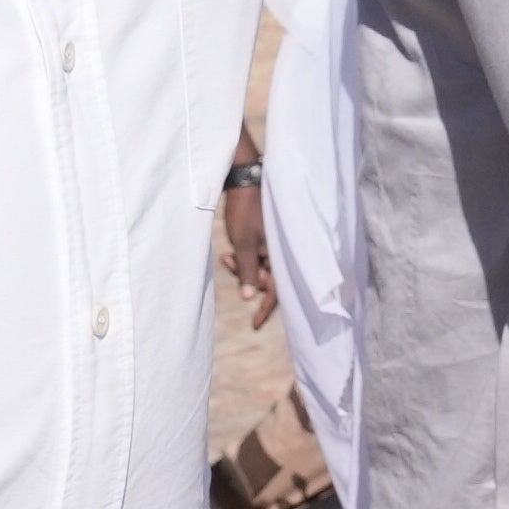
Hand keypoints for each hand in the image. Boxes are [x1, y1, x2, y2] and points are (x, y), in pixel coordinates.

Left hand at [218, 173, 276, 323]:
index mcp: (282, 254)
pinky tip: (230, 253)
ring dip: (243, 269)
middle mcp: (282, 252)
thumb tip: (250, 298)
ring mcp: (275, 246)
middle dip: (247, 279)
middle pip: (267, 281)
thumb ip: (248, 271)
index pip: (277, 290)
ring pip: (259, 270)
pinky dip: (244, 260)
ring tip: (226, 257)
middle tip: (229, 263)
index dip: (265, 309)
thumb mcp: (243, 243)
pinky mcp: (267, 240)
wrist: (244, 181)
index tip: (254, 326)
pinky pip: (257, 259)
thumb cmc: (245, 211)